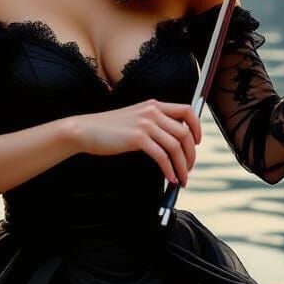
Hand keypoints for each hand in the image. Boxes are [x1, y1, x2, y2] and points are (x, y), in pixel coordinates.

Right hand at [72, 99, 202, 186]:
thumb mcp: (135, 118)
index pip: (187, 110)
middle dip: (191, 154)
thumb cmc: (109, 129)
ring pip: (176, 146)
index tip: (198, 142)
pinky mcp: (137, 138)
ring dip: (182, 166)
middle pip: (185, 133)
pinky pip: (162, 156)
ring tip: (182, 178)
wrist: (85, 130)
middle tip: (189, 168)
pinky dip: (169, 169)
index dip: (198, 127)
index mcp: (154, 105)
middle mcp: (153, 111)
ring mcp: (145, 124)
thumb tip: (173, 141)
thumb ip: (153, 123)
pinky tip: (170, 178)